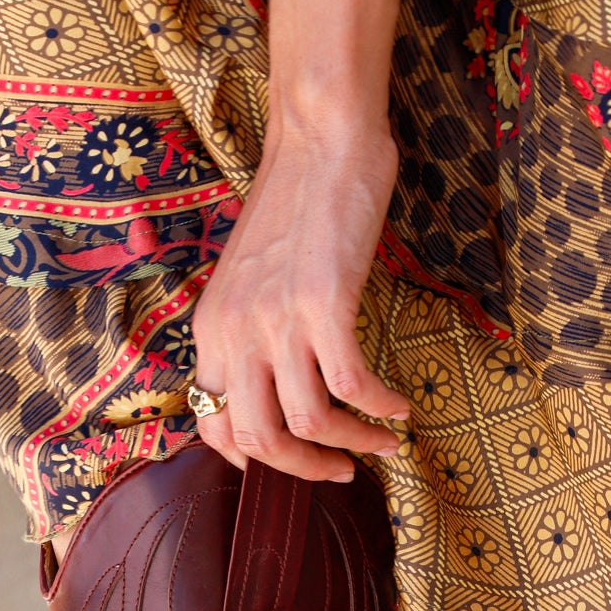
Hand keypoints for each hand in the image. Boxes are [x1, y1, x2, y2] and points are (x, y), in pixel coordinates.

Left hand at [190, 122, 409, 481]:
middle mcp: (234, 331)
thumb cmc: (295, 204)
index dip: (253, 460)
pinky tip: (400, 407)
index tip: (294, 461)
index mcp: (210, 329)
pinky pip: (352, 388)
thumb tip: (278, 383)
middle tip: (344, 468)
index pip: (213, 426)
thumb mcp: (251, 278)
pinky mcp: (324, 305)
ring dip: (355, 443)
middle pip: (258, 440)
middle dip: (306, 468)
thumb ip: (253, 330)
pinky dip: (380, 409)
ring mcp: (277, 320)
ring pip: (308, 423)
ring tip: (386, 439)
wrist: (320, 141)